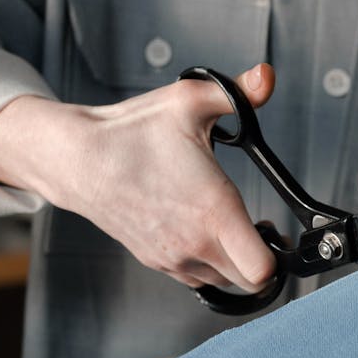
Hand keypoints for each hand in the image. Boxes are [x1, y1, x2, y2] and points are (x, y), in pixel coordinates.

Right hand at [0, 63, 277, 291]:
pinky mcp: (156, 261)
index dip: (280, 257)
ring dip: (234, 261)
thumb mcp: (189, 101)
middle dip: (263, 259)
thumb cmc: (130, 134)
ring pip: (223, 281)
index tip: (279, 232)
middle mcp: (195, 243)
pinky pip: (195, 278)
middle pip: (250, 282)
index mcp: (213, 211)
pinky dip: (207, 263)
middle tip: (261, 228)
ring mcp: (174, 257)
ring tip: (231, 227)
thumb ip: (237, 92)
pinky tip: (202, 231)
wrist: (78, 159)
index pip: (263, 270)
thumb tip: (266, 76)